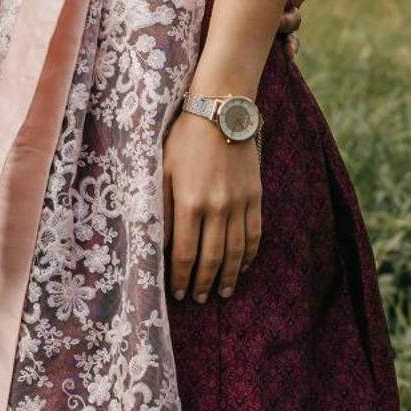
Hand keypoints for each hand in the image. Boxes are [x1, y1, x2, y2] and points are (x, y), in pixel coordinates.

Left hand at [163, 109, 261, 301]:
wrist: (220, 112)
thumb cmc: (183, 138)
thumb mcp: (161, 167)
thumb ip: (159, 204)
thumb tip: (155, 239)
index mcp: (189, 201)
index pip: (184, 252)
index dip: (181, 277)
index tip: (178, 292)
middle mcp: (217, 208)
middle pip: (212, 258)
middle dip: (204, 283)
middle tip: (199, 299)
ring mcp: (240, 204)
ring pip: (236, 252)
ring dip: (230, 276)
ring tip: (222, 292)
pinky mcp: (256, 198)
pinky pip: (255, 235)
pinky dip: (249, 256)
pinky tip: (243, 267)